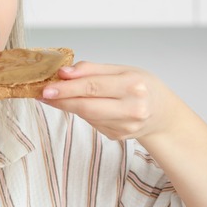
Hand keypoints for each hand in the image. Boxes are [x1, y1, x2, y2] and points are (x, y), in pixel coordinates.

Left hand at [39, 61, 184, 140]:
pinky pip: (92, 122)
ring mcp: (125, 126)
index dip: (67, 88)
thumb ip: (92, 70)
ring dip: (67, 106)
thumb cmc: (142, 86)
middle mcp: (132, 108)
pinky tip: (82, 105)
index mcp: (133, 85)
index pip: (92, 87)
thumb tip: (64, 72)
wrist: (163, 113)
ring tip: (55, 96)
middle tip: (43, 93)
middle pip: (86, 106)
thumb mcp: (122, 69)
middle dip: (61, 100)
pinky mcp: (117, 137)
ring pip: (86, 116)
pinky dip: (82, 112)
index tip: (47, 87)